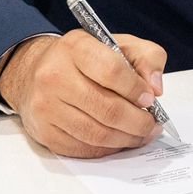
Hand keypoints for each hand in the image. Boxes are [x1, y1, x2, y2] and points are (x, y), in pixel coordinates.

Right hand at [0, 32, 167, 157]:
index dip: (136, 89)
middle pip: (107, 109)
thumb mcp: (119, 44)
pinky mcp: (44, 132)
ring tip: (141, 135)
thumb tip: (155, 88)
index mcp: (76, 47)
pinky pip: (83, 149)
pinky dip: (107, 149)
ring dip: (127, 139)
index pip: (111, 71)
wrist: (37, 72)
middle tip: (152, 125)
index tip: (151, 98)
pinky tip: (119, 141)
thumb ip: (147, 57)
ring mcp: (46, 106)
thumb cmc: (85, 59)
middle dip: (138, 122)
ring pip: (97, 134)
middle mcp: (55, 76)